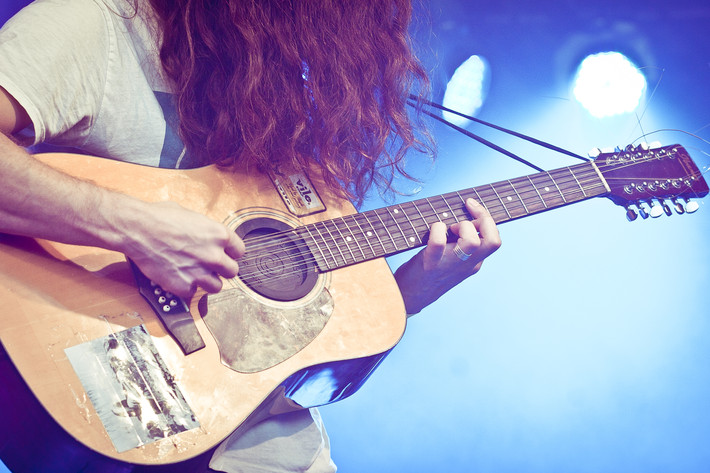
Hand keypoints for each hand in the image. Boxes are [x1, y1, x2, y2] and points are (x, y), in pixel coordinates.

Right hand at [120, 201, 244, 298]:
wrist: (136, 229)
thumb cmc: (159, 218)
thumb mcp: (191, 216)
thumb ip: (206, 231)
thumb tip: (208, 236)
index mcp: (220, 235)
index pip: (239, 251)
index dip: (230, 253)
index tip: (224, 255)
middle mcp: (214, 255)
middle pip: (232, 272)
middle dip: (221, 269)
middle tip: (208, 266)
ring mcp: (200, 273)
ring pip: (217, 287)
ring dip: (207, 281)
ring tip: (193, 273)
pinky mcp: (184, 286)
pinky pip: (193, 292)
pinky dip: (185, 287)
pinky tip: (176, 276)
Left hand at [394, 198, 500, 314]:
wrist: (409, 298)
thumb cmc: (427, 272)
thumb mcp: (452, 261)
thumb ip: (460, 243)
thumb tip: (458, 216)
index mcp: (474, 262)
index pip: (494, 239)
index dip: (487, 219)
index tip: (472, 207)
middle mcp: (467, 265)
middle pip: (493, 241)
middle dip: (484, 220)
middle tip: (464, 217)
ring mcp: (450, 266)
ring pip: (473, 243)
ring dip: (463, 227)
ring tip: (450, 228)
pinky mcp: (430, 265)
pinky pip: (438, 243)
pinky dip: (436, 230)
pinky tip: (432, 230)